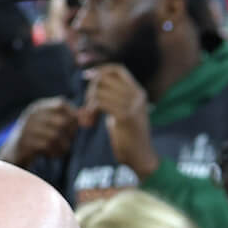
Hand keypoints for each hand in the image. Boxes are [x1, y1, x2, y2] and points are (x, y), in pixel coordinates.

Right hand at [1, 98, 77, 165]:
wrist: (17, 151)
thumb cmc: (41, 136)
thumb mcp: (52, 123)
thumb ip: (70, 118)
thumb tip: (90, 113)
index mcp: (39, 107)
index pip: (61, 104)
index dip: (73, 115)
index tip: (75, 126)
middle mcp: (32, 115)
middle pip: (62, 122)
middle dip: (70, 133)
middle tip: (68, 140)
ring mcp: (27, 128)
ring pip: (56, 136)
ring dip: (63, 146)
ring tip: (60, 148)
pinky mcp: (26, 142)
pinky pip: (48, 147)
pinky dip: (55, 152)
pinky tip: (51, 153)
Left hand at [82, 64, 158, 180]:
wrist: (141, 157)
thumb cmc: (129, 137)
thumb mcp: (124, 111)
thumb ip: (115, 97)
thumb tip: (95, 80)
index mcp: (139, 93)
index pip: (118, 69)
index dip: (101, 69)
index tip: (87, 77)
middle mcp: (138, 96)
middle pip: (105, 78)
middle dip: (90, 90)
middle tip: (87, 106)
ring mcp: (133, 105)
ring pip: (100, 91)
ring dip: (88, 104)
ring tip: (87, 117)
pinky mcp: (125, 116)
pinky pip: (100, 103)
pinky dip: (89, 111)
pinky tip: (89, 121)